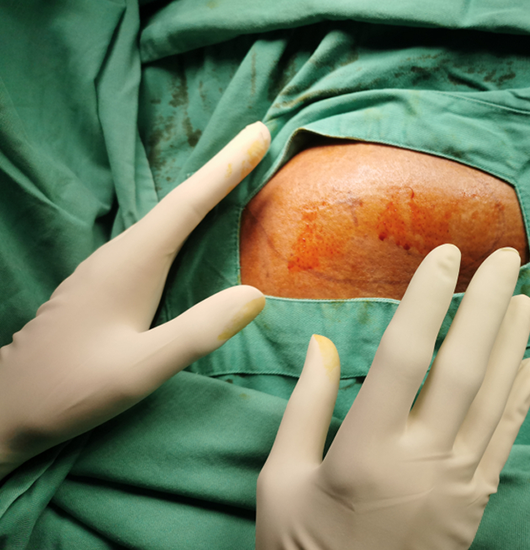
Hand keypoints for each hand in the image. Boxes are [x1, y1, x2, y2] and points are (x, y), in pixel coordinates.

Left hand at [0, 122, 271, 478]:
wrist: (5, 408)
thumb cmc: (71, 388)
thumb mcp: (141, 369)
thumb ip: (198, 331)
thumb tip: (256, 294)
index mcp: (131, 264)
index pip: (186, 205)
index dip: (225, 168)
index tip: (257, 133)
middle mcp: (118, 255)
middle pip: (178, 203)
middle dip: (220, 171)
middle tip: (259, 143)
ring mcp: (108, 269)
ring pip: (165, 220)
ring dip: (203, 195)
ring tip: (240, 178)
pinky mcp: (105, 285)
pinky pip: (156, 240)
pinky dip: (186, 223)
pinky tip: (196, 234)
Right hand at [256, 245, 529, 549]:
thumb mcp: (279, 482)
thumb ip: (305, 408)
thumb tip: (323, 344)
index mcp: (365, 451)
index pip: (403, 356)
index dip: (426, 299)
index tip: (444, 255)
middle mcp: (421, 460)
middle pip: (463, 367)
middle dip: (486, 305)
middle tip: (505, 256)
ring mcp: (457, 484)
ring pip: (494, 398)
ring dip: (512, 343)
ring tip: (525, 296)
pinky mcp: (475, 504)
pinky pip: (506, 442)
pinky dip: (521, 400)